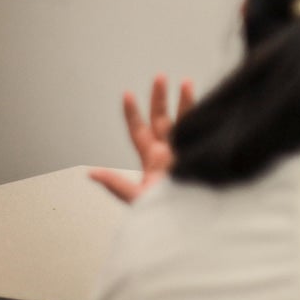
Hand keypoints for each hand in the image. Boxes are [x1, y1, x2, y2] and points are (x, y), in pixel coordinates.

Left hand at [89, 74, 195, 203]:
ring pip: (184, 121)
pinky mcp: (204, 153)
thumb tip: (91, 173)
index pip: (140, 131)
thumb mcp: (138, 199)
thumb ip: (116, 185)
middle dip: (159, 98)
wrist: (193, 221)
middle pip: (161, 119)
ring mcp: (187, 151)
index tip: (128, 95)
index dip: (133, 114)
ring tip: (185, 82)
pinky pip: (202, 130)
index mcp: (151, 160)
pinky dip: (204, 115)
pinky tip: (207, 104)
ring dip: (184, 101)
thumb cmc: (165, 214)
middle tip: (160, 77)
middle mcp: (169, 152)